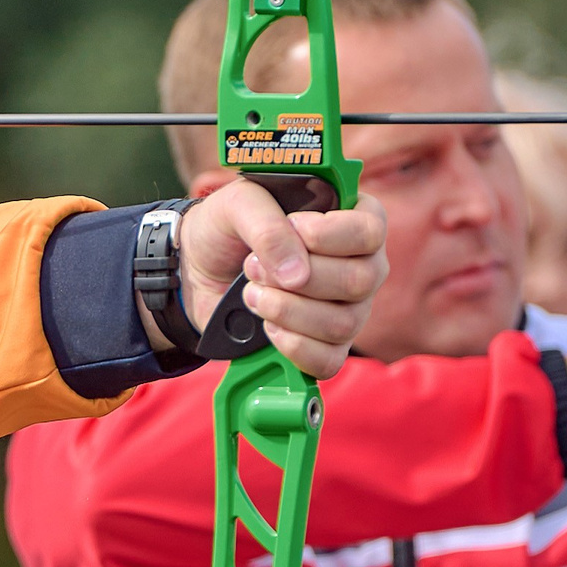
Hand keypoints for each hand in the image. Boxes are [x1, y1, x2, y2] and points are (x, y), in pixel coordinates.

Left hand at [169, 181, 387, 378]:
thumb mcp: (239, 205)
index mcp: (352, 218)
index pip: (369, 232)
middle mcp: (361, 264)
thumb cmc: (226, 227)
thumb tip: (297, 276)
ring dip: (286, 310)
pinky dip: (293, 347)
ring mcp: (349, 308)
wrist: (197, 269)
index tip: (291, 227)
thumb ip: (269, 228)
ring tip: (252, 293)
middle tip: (253, 266)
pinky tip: (268, 327)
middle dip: (298, 278)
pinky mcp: (327, 344)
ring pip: (342, 324)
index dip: (328, 235)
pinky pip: (329, 361)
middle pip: (359, 281)